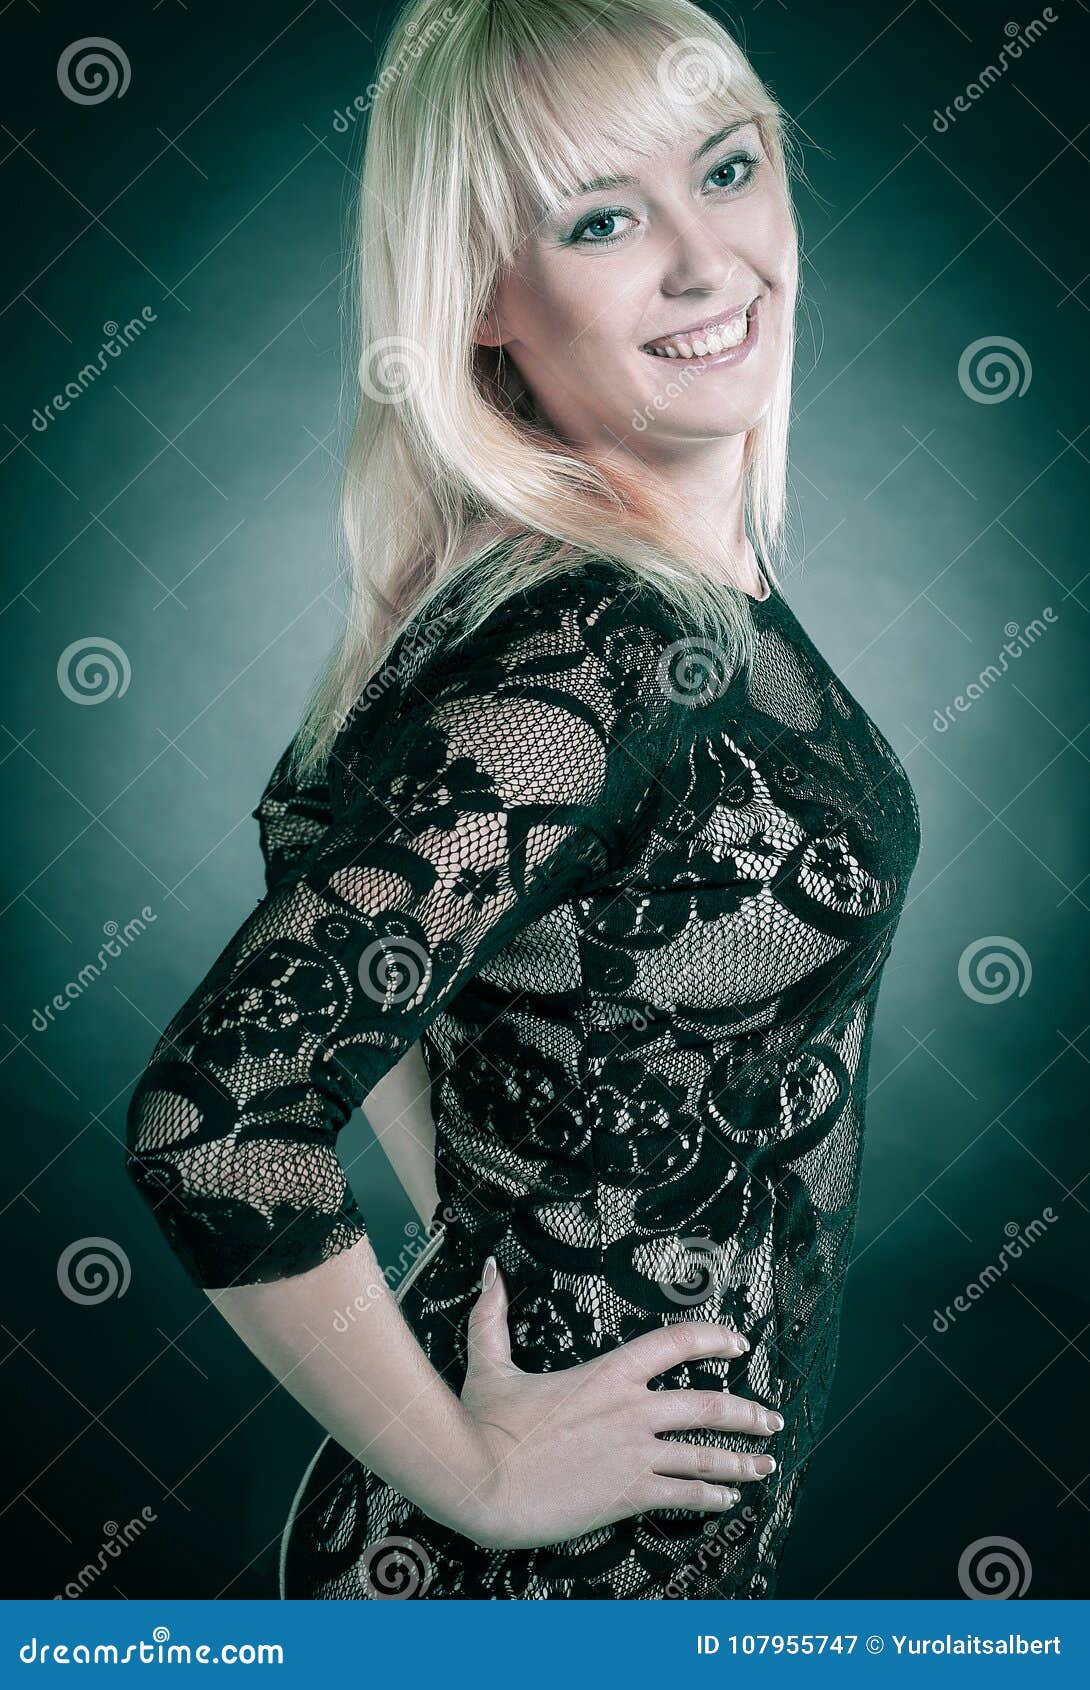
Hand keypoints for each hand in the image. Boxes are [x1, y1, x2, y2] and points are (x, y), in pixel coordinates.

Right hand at [456, 1255, 780, 1551]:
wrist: (480, 1480)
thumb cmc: (484, 1425)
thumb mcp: (490, 1363)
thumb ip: (493, 1316)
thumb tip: (490, 1270)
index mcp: (607, 1373)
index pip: (675, 1343)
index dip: (713, 1338)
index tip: (738, 1342)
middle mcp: (631, 1409)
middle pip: (708, 1404)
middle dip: (748, 1412)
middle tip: (771, 1419)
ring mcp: (635, 1453)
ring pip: (705, 1453)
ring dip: (741, 1459)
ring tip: (763, 1465)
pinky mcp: (629, 1493)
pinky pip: (685, 1494)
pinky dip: (712, 1496)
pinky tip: (727, 1499)